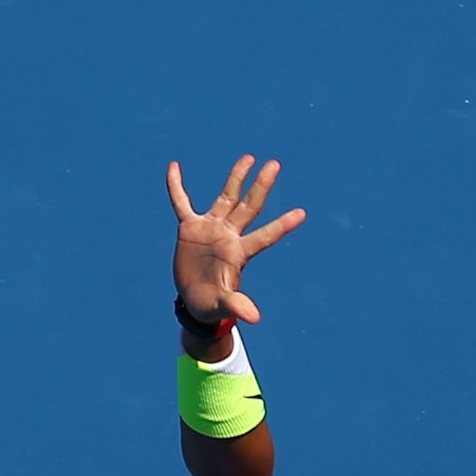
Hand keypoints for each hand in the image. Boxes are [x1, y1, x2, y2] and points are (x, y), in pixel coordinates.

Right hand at [168, 156, 305, 327]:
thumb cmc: (213, 304)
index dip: (281, 226)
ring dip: (236, 178)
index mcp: (239, 253)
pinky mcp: (189, 228)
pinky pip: (181, 203)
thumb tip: (254, 318)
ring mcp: (210, 229)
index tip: (301, 214)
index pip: (265, 236)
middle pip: (248, 206)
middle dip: (261, 186)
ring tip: (249, 158)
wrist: (194, 301)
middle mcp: (229, 236)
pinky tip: (174, 167)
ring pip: (226, 197)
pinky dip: (176, 187)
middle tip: (274, 164)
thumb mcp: (223, 305)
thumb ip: (237, 305)